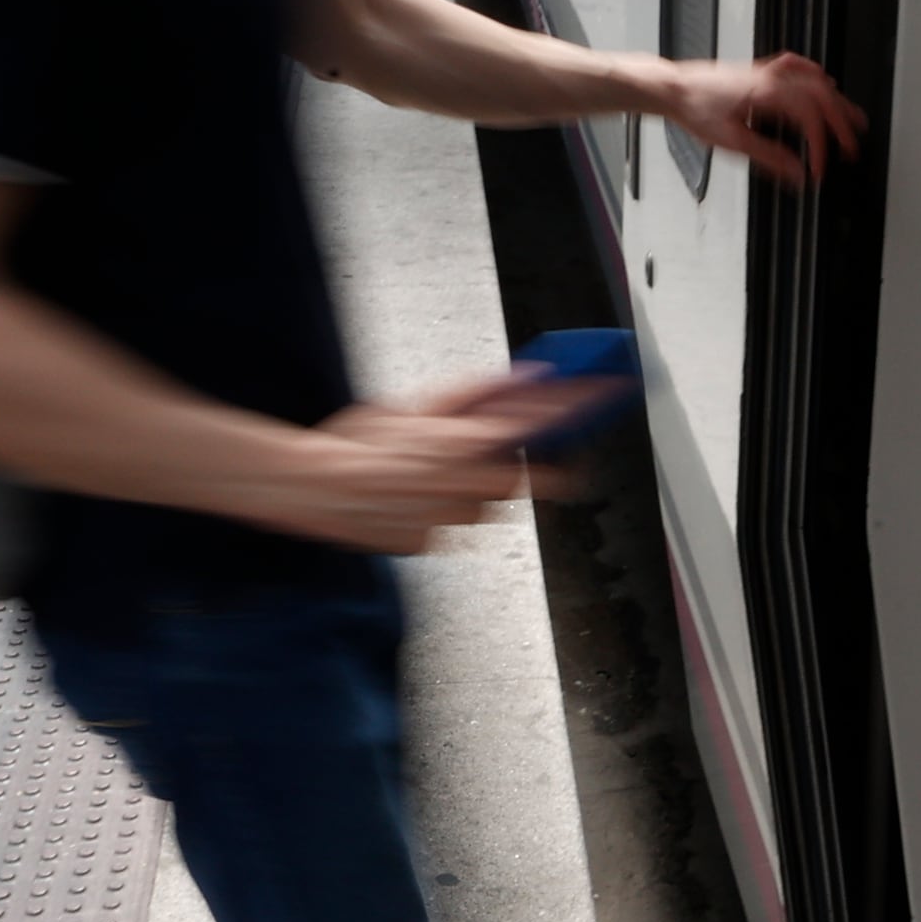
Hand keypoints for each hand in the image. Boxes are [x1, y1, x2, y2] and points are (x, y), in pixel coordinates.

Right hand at [258, 378, 574, 552]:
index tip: (606, 393)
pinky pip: (450, 526)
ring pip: (487, 505)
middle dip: (522, 464)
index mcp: (468, 443)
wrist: (314, 489)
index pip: (544, 422)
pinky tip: (407, 496)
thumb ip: (473, 396)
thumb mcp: (416, 406)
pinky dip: (439, 511)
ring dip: (475, 487)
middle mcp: (470, 486)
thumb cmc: (357, 444)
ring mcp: (454, 520)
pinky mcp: (432, 543)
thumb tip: (523, 378)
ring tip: (431, 472)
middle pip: (524, 476)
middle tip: (496, 450)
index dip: (581, 406)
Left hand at [659, 50, 863, 190]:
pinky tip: (825, 81)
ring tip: (854, 119)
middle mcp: (774, 78)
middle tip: (852, 148)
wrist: (675, 88)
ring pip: (816, 81)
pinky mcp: (763, 71)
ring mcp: (769, 71)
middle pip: (822, 96)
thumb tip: (797, 174)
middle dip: (842, 123)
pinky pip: (799, 67)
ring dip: (837, 101)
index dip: (821, 145)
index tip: (819, 169)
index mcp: (769, 94)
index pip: (810, 118)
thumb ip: (769, 158)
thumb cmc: (696, 109)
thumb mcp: (732, 142)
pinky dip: (817, 76)